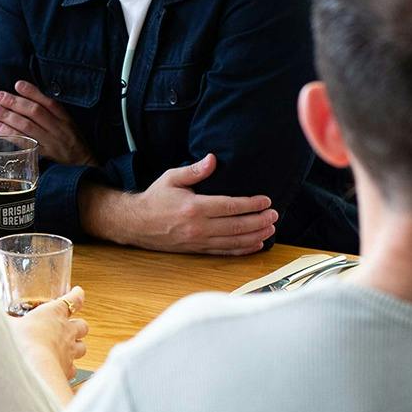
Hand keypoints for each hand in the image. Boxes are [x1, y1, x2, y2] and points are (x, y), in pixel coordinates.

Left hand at [0, 80, 96, 166]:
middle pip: (35, 112)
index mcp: (65, 119)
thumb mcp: (68, 124)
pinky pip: (25, 144)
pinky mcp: (44, 157)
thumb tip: (27, 98)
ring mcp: (51, 144)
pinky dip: (11, 136)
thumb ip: (51, 113)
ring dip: (8, 117)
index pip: (48, 102)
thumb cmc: (72, 143)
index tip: (17, 85)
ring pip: (28, 127)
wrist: (84, 166)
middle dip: (14, 103)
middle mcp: (59, 130)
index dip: (32, 92)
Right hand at [9, 285, 88, 380]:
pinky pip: (73, 368)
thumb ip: (0, 319)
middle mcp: (66, 331)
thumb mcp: (5, 324)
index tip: (78, 292)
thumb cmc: (20, 342)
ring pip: (83, 347)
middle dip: (78, 325)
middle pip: (82, 325)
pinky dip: (68, 368)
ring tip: (68, 348)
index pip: (73, 299)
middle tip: (70, 326)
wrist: (33, 369)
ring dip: (77, 346)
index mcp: (53, 313)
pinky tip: (59, 369)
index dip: (77, 295)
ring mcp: (69, 351)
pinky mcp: (67, 369)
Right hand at [127, 154, 276, 254]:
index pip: (230, 206)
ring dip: (256, 236)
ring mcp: (199, 241)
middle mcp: (198, 227)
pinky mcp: (197, 249)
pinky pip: (224, 252)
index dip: (251, 204)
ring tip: (271, 229)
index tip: (266, 201)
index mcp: (194, 207)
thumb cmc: (155, 198)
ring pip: (234, 241)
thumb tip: (213, 159)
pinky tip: (256, 245)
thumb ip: (194, 170)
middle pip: (237, 226)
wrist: (136, 223)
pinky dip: (242, 250)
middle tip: (275, 216)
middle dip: (259, 221)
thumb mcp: (171, 178)